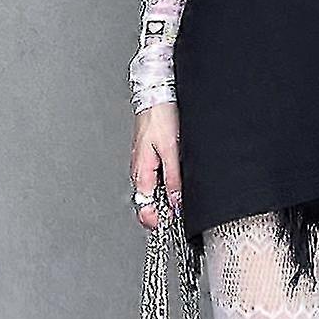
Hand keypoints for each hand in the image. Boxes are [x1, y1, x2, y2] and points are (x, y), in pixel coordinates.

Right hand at [130, 102, 181, 229]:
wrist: (157, 94)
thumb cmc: (161, 116)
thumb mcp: (172, 151)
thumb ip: (174, 179)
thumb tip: (176, 203)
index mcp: (141, 170)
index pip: (143, 205)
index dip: (154, 219)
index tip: (167, 224)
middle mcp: (139, 169)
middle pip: (147, 200)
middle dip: (161, 211)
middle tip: (177, 215)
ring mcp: (143, 163)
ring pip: (152, 190)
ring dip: (164, 198)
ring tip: (178, 201)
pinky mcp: (149, 156)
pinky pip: (155, 177)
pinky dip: (165, 184)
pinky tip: (175, 183)